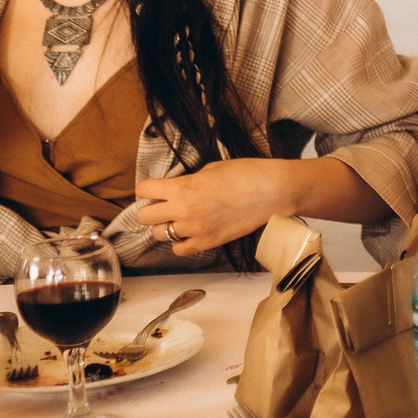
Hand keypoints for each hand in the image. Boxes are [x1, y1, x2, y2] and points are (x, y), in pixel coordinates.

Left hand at [133, 159, 300, 258]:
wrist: (274, 190)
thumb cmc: (248, 173)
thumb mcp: (212, 168)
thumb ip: (190, 180)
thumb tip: (181, 188)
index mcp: (183, 187)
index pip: (143, 189)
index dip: (148, 188)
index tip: (155, 189)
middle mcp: (183, 210)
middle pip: (143, 216)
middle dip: (151, 209)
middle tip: (164, 205)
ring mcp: (195, 229)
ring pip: (158, 235)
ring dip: (165, 226)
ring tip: (179, 220)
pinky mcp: (209, 242)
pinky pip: (179, 250)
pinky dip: (180, 243)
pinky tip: (190, 233)